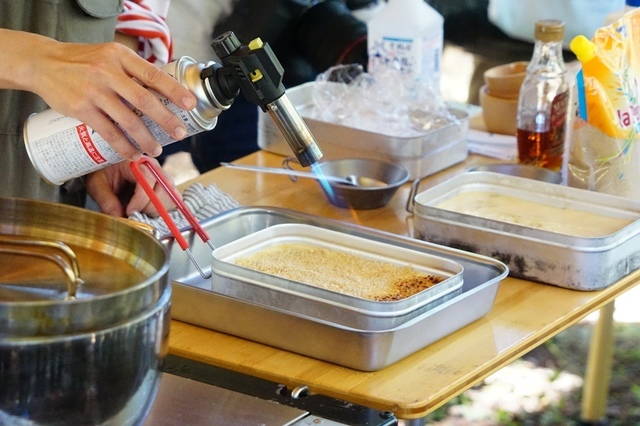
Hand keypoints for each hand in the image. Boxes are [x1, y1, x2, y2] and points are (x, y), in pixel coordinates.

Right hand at [2, 29, 196, 159]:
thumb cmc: (82, 61)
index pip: (153, 74)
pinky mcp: (81, 109)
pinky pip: (108, 132)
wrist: (43, 63)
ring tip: (157, 149)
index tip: (190, 103)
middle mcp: (107, 72)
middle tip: (180, 133)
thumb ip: (132, 71)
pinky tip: (134, 153)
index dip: (174, 90)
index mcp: (120, 56)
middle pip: (144, 100)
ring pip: (128, 120)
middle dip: (166, 119)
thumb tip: (163, 90)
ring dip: (146, 138)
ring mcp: (94, 91)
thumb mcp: (109, 56)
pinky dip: (124, 146)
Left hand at [85, 157, 179, 217]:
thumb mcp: (97, 185)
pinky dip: (164, 211)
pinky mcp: (166, 188)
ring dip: (158, 210)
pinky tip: (148, 213)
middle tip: (135, 215)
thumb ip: (106, 200)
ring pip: (172, 196)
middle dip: (150, 207)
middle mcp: (154, 168)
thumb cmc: (102, 173)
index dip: (141, 199)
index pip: (148, 179)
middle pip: (165, 188)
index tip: (130, 212)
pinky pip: (173, 201)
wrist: (106, 170)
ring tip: (141, 213)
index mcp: (136, 161)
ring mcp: (162, 178)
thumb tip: (118, 217)